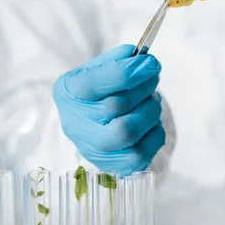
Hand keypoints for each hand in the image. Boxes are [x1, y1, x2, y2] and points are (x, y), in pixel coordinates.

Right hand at [53, 44, 165, 175]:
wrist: (92, 126)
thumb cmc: (98, 93)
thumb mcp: (99, 68)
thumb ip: (117, 59)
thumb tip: (139, 58)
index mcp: (69, 92)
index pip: (98, 81)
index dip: (130, 71)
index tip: (151, 62)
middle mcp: (76, 124)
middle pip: (117, 106)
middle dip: (144, 87)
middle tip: (153, 76)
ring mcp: (93, 149)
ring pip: (130, 131)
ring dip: (151, 110)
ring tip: (150, 99)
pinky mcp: (114, 166)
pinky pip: (143, 152)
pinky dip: (154, 132)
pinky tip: (148, 122)